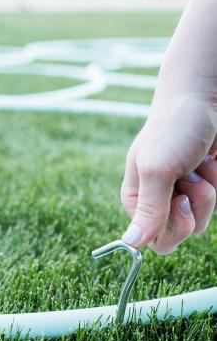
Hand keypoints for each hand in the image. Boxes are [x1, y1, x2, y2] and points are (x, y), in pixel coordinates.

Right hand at [121, 95, 216, 253]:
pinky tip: (210, 160)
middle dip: (195, 206)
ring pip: (204, 218)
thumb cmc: (173, 128)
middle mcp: (158, 202)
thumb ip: (148, 209)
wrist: (204, 97)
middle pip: (182, 233)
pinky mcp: (204, 186)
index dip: (173, 227)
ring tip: (201, 163)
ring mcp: (183, 194)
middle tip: (192, 177)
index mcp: (137, 200)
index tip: (181, 200)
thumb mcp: (157, 170)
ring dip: (210, 189)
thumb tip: (130, 242)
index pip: (153, 240)